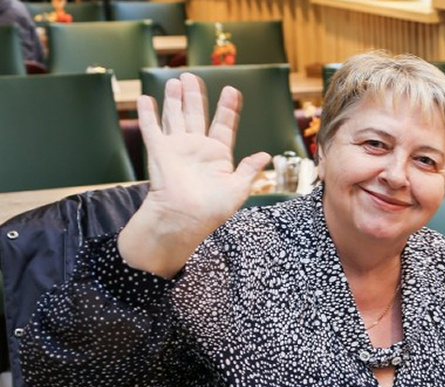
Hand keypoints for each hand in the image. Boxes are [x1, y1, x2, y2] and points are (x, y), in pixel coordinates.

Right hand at [118, 73, 270, 277]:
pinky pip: (152, 128)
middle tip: (192, 77)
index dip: (228, 108)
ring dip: (175, 99)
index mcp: (218, 155)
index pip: (224, 125)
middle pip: (197, 114)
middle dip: (195, 96)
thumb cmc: (212, 208)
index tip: (232, 91)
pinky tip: (146, 99)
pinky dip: (148, 114)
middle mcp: (197, 148)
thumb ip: (249, 169)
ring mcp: (177, 148)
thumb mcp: (238, 188)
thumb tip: (265, 155)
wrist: (185, 218)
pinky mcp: (159, 151)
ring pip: (176, 116)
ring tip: (175, 81)